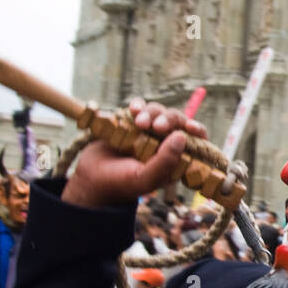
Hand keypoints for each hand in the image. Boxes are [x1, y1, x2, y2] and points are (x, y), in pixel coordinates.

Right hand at [62, 99, 207, 208]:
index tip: (191, 128)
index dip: (197, 131)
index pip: (195, 140)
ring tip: (138, 122)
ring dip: (151, 113)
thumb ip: (165, 161)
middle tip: (157, 126)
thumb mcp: (145, 178)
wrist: (90, 178)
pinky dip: (138, 105)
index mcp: (173, 158)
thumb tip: (182, 136)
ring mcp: (147, 130)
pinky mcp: (130, 121)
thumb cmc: (121, 183)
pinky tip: (132, 110)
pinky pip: (140, 106)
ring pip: (158, 111)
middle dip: (168, 119)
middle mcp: (163, 142)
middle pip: (176, 120)